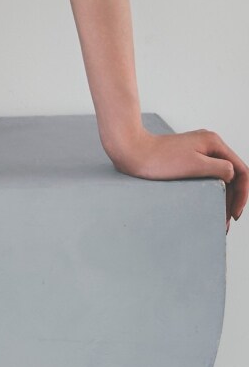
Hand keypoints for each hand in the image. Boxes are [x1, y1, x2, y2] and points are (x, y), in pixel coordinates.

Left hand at [109, 127, 246, 232]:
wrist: (129, 150)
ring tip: (217, 220)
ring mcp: (197, 150)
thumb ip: (220, 169)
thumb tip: (233, 175)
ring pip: (218, 177)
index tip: (234, 215)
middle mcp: (209, 143)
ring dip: (221, 197)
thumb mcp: (195, 165)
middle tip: (224, 224)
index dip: (243, 194)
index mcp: (214, 143)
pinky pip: (206, 175)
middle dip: (231, 200)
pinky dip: (209, 191)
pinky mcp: (186, 157)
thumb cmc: (159, 159)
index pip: (242, 171)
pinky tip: (206, 205)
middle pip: (231, 175)